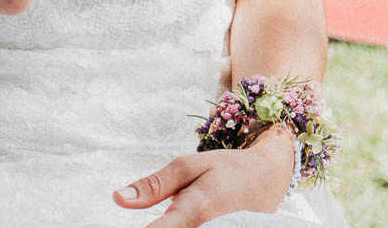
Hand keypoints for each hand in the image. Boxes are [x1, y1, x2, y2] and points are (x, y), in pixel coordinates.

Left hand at [114, 136, 295, 226]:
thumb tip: (119, 198)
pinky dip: (182, 227)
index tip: (128, 225)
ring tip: (175, 212)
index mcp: (196, 210)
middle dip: (159, 226)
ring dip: (172, 226)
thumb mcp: (188, 166)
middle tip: (166, 208)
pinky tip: (182, 219)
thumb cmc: (226, 169)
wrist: (269, 180)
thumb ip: (154, 186)